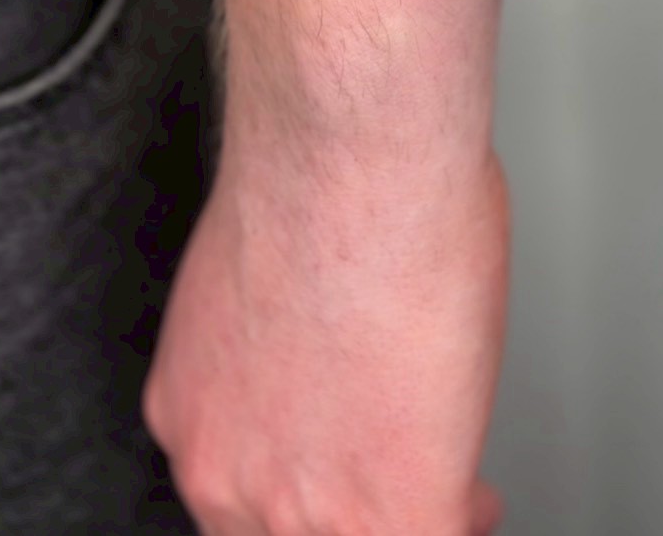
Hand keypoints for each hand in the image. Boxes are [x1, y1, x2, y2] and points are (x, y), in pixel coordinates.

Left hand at [145, 141, 508, 535]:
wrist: (348, 164)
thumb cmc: (306, 180)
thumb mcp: (250, 287)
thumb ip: (274, 344)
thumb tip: (315, 336)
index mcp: (188, 409)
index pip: (239, 497)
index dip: (296, 482)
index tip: (330, 464)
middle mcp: (228, 472)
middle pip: (282, 534)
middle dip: (342, 510)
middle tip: (382, 475)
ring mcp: (309, 506)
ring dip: (403, 512)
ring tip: (442, 483)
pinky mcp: (397, 511)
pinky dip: (463, 514)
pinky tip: (475, 495)